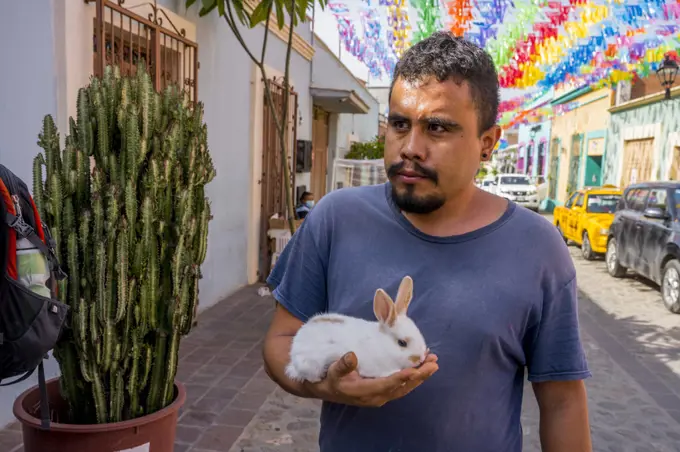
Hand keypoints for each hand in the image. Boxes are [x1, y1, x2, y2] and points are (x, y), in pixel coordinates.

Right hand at [304, 352, 438, 406]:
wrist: (328, 389)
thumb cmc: (331, 378)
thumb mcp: (333, 371)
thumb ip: (343, 365)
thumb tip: (352, 356)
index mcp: (365, 392)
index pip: (387, 385)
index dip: (401, 377)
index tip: (414, 370)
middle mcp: (377, 396)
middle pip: (402, 387)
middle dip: (419, 376)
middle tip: (433, 363)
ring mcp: (382, 395)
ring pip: (405, 387)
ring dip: (420, 376)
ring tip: (433, 362)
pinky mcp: (384, 392)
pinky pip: (402, 385)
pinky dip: (414, 376)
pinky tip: (421, 366)